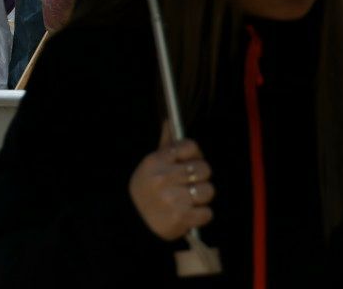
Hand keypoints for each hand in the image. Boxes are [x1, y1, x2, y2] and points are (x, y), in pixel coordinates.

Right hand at [129, 125, 214, 241]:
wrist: (134, 221)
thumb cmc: (146, 189)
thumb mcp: (151, 165)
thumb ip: (166, 145)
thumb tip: (170, 122)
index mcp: (157, 161)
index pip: (190, 146)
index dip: (195, 154)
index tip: (190, 162)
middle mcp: (164, 177)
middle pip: (204, 168)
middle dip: (201, 177)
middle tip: (191, 184)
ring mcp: (173, 198)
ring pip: (208, 190)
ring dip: (202, 197)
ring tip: (189, 200)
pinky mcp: (181, 218)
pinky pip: (207, 212)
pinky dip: (201, 215)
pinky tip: (189, 213)